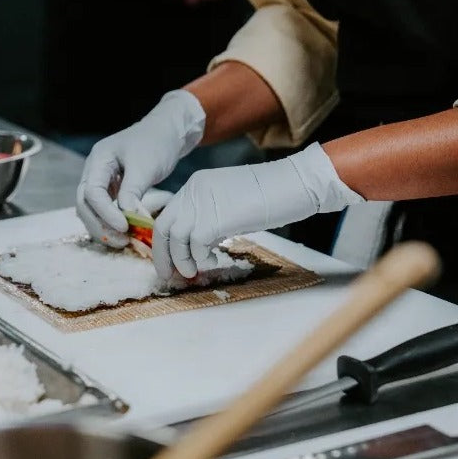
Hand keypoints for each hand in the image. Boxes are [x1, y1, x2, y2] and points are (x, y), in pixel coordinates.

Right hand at [76, 90, 205, 247]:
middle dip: (99, 225)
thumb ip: (132, 192)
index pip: (91, 192)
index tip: (124, 227)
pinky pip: (105, 209)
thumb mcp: (145, 166)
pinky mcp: (113, 188)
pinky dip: (112, 222)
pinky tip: (126, 233)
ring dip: (104, 227)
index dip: (105, 213)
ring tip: (124, 242)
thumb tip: (124, 218)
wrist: (168, 132)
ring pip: (92, 210)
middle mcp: (95, 170)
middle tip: (121, 241)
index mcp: (98, 159)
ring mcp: (102, 180)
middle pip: (84, 204)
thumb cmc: (156, 143)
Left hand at [152, 143, 364, 278]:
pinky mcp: (214, 218)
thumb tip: (199, 243)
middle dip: (164, 255)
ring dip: (183, 260)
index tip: (171, 260)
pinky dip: (202, 259)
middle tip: (171, 275)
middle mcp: (193, 191)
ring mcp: (202, 203)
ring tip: (196, 270)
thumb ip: (211, 216)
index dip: (166, 241)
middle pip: (164, 227)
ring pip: (176, 238)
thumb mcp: (230, 202)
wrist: (293, 183)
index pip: (168, 215)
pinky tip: (215, 261)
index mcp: (196, 185)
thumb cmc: (271, 195)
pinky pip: (196, 245)